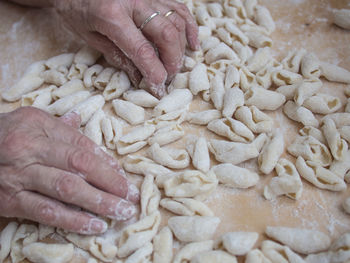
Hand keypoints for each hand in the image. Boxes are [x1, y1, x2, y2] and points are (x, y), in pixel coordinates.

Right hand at [0, 107, 138, 233]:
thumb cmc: (4, 135)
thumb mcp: (30, 121)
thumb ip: (59, 127)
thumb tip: (84, 121)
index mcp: (38, 125)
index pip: (81, 144)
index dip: (106, 162)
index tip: (124, 176)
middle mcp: (29, 148)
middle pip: (79, 165)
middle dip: (110, 182)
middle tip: (131, 195)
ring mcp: (20, 175)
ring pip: (67, 189)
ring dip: (99, 202)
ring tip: (121, 212)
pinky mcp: (11, 200)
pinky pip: (46, 212)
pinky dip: (73, 220)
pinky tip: (94, 225)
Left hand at [53, 0, 198, 97]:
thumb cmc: (75, 10)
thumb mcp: (90, 36)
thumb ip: (117, 55)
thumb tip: (139, 77)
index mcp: (111, 15)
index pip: (142, 50)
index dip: (154, 73)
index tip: (159, 88)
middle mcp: (133, 2)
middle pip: (166, 35)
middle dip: (172, 62)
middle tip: (169, 78)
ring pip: (176, 22)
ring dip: (181, 47)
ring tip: (176, 64)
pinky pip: (179, 8)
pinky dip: (189, 27)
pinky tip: (193, 43)